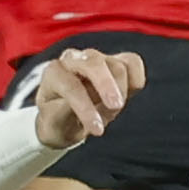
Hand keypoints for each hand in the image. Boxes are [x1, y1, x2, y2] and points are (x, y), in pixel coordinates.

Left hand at [30, 46, 144, 148]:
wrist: (63, 118)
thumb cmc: (56, 122)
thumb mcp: (53, 126)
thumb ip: (63, 112)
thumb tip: (82, 104)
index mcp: (53, 74)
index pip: (71, 85)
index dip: (86, 108)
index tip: (98, 131)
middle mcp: (73, 60)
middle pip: (94, 62)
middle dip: (107, 85)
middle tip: (116, 107)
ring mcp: (95, 58)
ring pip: (117, 65)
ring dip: (120, 92)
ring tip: (110, 112)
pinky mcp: (115, 61)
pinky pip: (133, 62)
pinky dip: (135, 79)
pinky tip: (128, 95)